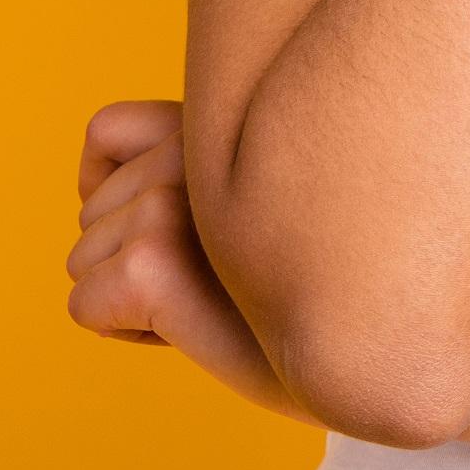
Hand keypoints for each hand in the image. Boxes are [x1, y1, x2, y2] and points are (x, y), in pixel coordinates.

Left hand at [67, 98, 309, 422]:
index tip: (195, 230)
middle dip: (139, 253)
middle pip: (92, 209)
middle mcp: (195, 143)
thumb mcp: (278, 193)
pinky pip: (86, 305)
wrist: (386, 353)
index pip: (107, 131)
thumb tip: (104, 186)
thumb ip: (215, 162)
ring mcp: (170, 199)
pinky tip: (194, 330)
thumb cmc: (338, 282)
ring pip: (84, 258)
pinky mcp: (152, 261)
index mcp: (224, 116)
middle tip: (224, 279)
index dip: (131, 192)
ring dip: (135, 294)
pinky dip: (125, 331)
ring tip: (219, 301)